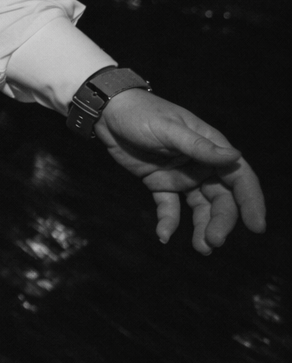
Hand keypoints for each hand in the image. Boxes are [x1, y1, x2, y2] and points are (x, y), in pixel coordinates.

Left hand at [96, 89, 265, 253]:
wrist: (106, 114)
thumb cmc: (141, 113)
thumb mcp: (169, 128)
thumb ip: (198, 146)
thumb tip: (235, 157)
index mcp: (211, 147)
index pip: (239, 177)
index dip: (251, 201)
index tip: (255, 226)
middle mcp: (201, 164)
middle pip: (222, 198)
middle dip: (222, 221)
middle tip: (214, 241)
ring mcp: (181, 175)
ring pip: (200, 207)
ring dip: (203, 227)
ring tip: (202, 248)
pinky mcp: (160, 184)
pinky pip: (170, 207)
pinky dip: (169, 222)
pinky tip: (163, 235)